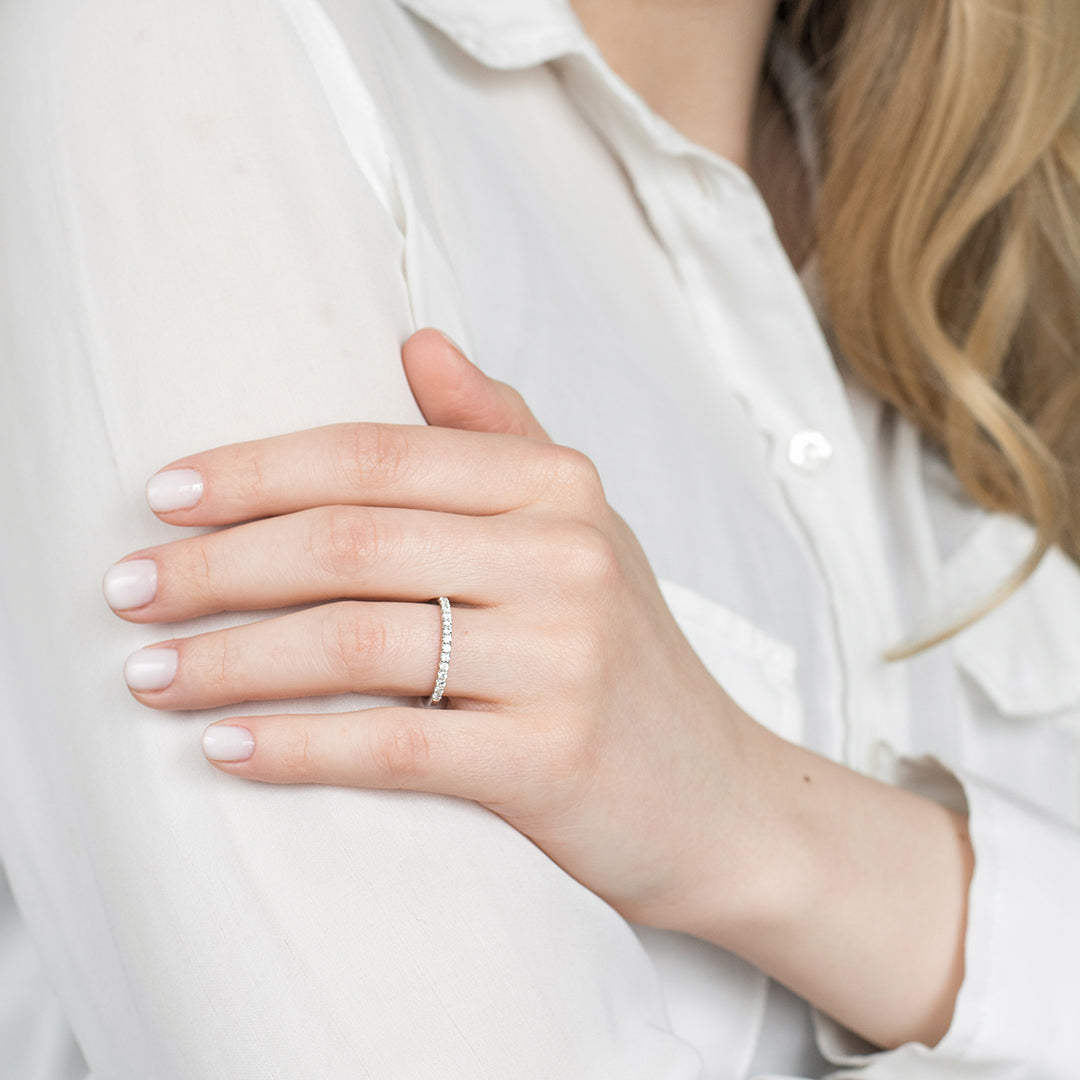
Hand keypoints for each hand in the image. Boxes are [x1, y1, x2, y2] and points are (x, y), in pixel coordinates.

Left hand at [103, 329, 764, 933]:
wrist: (716, 796)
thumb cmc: (622, 658)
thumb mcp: (577, 527)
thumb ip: (498, 431)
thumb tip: (419, 338)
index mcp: (558, 486)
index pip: (375, 456)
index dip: (256, 473)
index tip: (164, 498)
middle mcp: (565, 557)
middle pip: (349, 542)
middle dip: (215, 566)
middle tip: (126, 591)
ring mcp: (563, 658)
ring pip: (355, 641)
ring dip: (230, 658)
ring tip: (150, 671)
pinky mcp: (549, 759)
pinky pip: (391, 745)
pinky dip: (295, 745)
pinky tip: (225, 747)